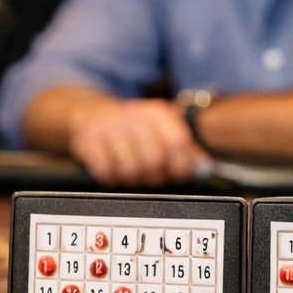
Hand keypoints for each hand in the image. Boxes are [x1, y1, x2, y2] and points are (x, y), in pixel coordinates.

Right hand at [68, 97, 210, 186]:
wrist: (93, 115)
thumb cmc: (134, 129)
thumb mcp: (162, 129)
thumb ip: (187, 149)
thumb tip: (204, 168)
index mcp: (157, 113)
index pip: (177, 142)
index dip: (181, 166)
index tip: (177, 175)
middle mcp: (134, 116)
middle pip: (154, 160)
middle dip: (156, 177)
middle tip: (152, 177)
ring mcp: (109, 128)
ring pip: (131, 169)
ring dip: (134, 180)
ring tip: (133, 173)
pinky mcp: (88, 141)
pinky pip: (107, 172)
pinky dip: (112, 178)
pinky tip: (114, 170)